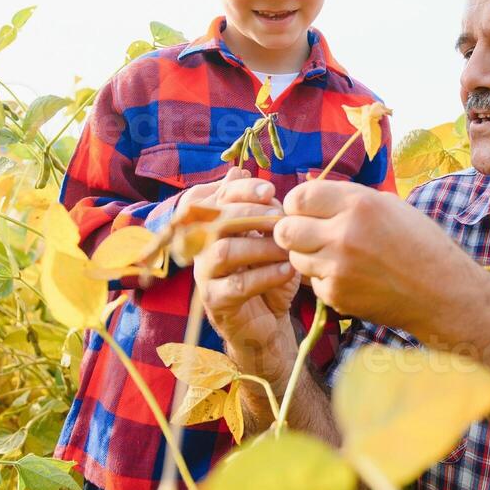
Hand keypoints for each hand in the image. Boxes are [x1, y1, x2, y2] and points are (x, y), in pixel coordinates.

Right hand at [191, 170, 299, 381]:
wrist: (267, 320)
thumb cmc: (267, 272)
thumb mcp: (267, 236)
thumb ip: (257, 206)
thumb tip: (239, 169)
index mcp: (212, 224)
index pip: (216, 197)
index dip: (241, 190)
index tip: (271, 190)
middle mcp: (201, 246)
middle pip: (215, 221)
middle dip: (251, 215)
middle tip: (282, 219)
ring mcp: (204, 274)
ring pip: (224, 252)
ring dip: (260, 247)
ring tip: (288, 249)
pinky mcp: (215, 301)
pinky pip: (236, 285)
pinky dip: (264, 276)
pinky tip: (286, 271)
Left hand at [273, 180, 478, 339]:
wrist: (442, 291)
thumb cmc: (419, 242)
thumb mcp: (387, 205)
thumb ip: (345, 199)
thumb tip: (308, 195)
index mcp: (358, 204)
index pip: (298, 197)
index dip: (297, 204)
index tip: (305, 210)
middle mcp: (343, 234)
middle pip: (285, 230)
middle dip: (292, 231)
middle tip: (308, 234)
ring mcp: (338, 268)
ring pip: (296, 259)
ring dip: (308, 256)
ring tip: (337, 256)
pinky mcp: (337, 295)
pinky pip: (314, 283)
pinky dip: (326, 280)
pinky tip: (351, 277)